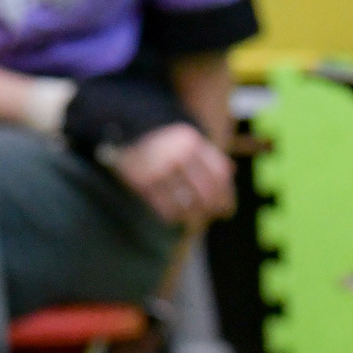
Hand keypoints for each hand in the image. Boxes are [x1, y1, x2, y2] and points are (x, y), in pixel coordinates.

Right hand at [106, 122, 232, 228]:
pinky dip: (172, 216)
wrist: (121, 132)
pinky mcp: (141, 181)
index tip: (226, 209)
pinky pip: (163, 207)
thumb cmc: (160, 140)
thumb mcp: (185, 138)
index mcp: (191, 140)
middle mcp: (176, 153)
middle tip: (209, 217)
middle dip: (210, 208)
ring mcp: (158, 167)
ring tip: (192, 220)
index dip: (226, 195)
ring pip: (186, 202)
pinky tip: (174, 218)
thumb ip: (207, 153)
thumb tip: (231, 172)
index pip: (219, 173)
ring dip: (192, 216)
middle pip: (205, 190)